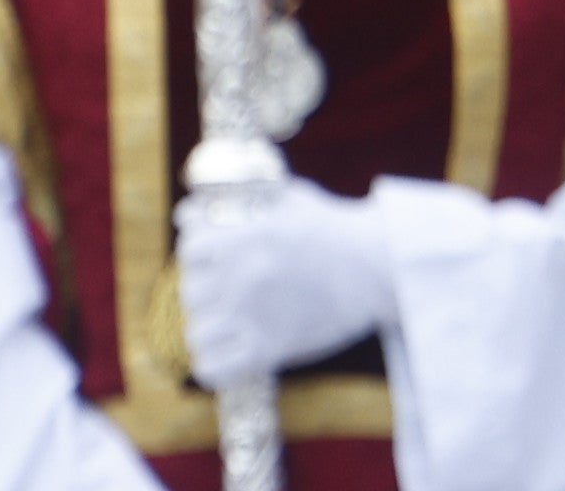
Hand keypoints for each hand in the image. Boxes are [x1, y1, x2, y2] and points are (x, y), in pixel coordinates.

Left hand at [176, 181, 397, 384]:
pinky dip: (213, 366)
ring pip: (198, 331)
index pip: (189, 248)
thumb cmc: (333, 229)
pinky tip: (223, 357)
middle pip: (191, 290)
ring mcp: (254, 315)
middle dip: (202, 289)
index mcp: (243, 237)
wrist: (374, 267)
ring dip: (206, 326)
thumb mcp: (284, 197)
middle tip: (218, 291)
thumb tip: (196, 207)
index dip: (195, 250)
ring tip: (219, 324)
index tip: (206, 255)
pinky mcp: (271, 349)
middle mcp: (242, 276)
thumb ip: (239, 200)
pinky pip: (217, 368)